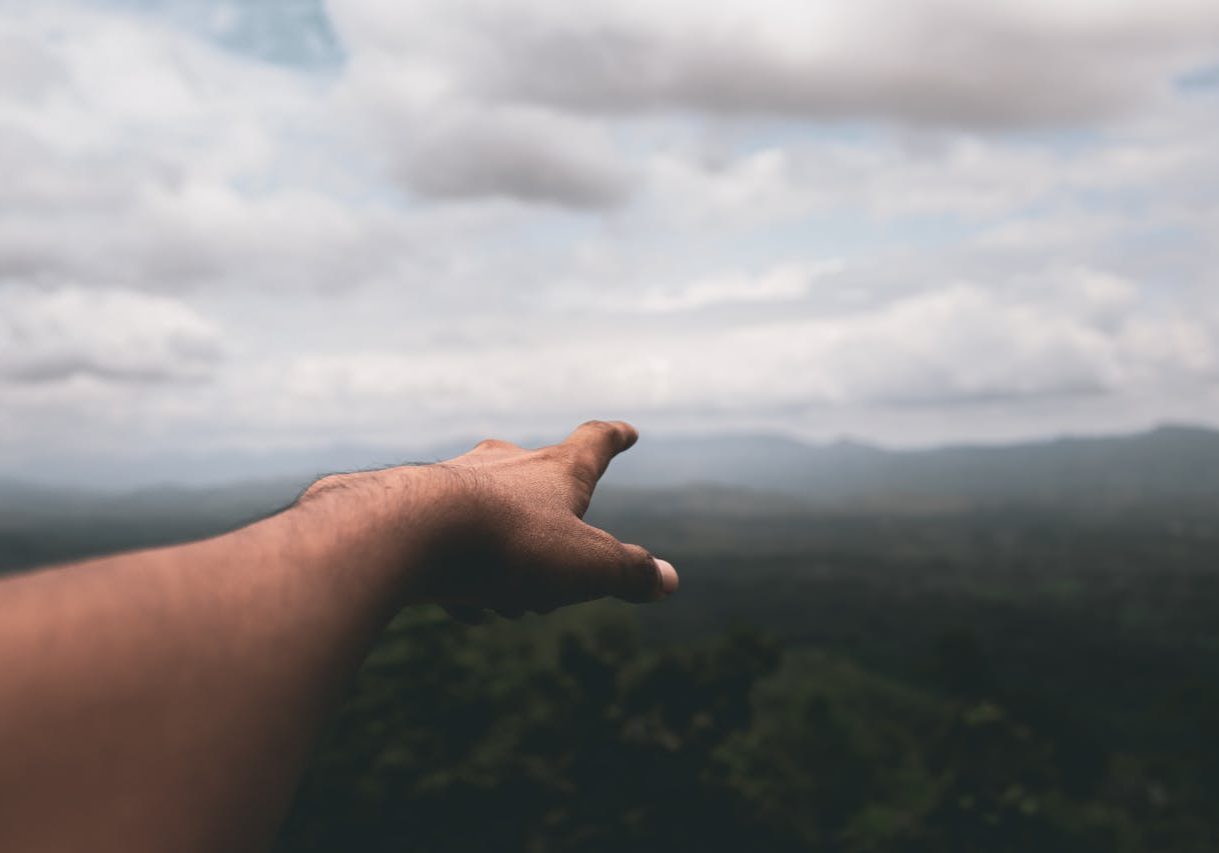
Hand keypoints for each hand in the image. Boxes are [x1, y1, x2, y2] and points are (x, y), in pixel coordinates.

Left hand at [306, 421, 678, 618]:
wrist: (407, 533)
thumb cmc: (507, 543)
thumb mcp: (585, 566)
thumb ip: (628, 572)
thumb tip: (667, 581)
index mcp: (555, 470)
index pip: (594, 444)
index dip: (614, 440)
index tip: (627, 431)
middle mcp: (505, 466)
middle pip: (539, 479)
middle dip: (552, 523)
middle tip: (550, 569)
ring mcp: (456, 483)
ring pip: (492, 516)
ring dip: (505, 558)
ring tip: (503, 596)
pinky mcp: (415, 511)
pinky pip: (449, 546)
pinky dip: (462, 577)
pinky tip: (462, 607)